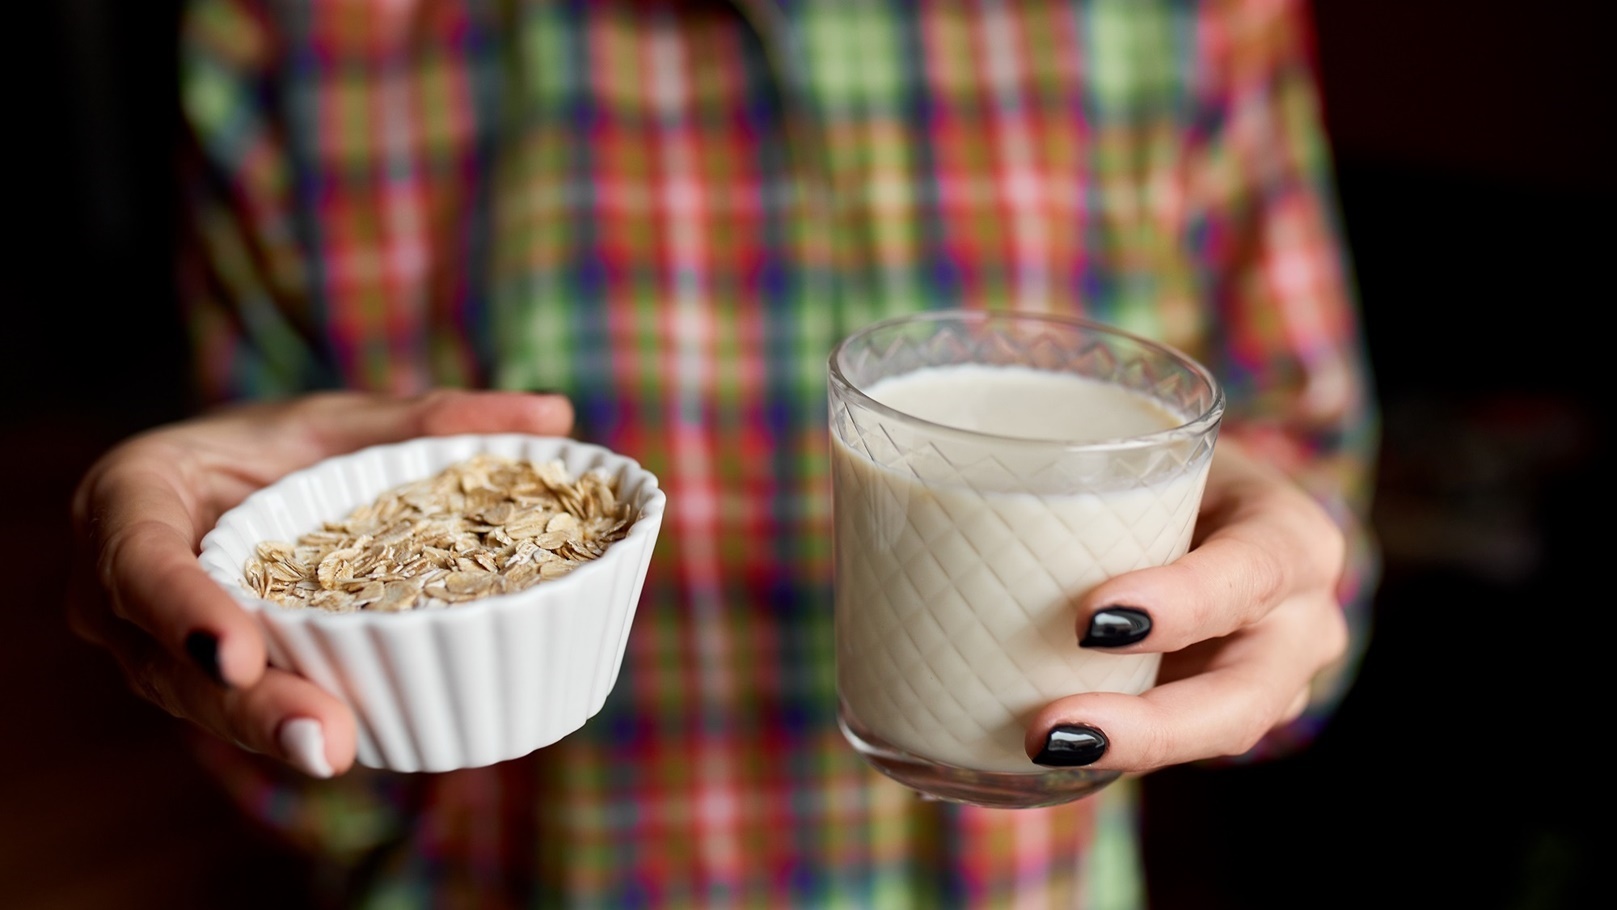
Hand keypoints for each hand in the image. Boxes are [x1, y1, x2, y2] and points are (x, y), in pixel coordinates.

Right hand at [67, 390, 574, 777]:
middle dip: (248, 703)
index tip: (241, 653)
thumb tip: (554, 413)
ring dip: (268, 730)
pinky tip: (348, 745)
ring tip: (338, 750)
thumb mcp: (343, 422)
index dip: (185, 611)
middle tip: (326, 736)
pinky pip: (231, 709)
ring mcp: (151, 643)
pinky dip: (284, 723)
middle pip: (172, 658)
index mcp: (134, 499)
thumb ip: (434, 420)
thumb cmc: (279, 447)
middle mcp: (123, 585)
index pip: (142, 561)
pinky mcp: (192, 680)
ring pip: (201, 701)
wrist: (229, 487)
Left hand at [1024, 438, 1350, 771]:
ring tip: (1042, 743)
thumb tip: (960, 484)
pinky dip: (1115, 745)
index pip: (1249, 574)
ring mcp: (1275, 685)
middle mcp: (1301, 624)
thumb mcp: (1156, 452)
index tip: (1088, 620)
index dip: (1180, 603)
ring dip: (1126, 747)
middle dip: (1149, 725)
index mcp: (1291, 542)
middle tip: (1050, 729)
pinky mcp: (1229, 716)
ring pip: (1213, 737)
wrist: (1214, 508)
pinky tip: (1050, 747)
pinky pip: (1176, 742)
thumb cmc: (1172, 468)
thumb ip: (1098, 476)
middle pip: (1242, 699)